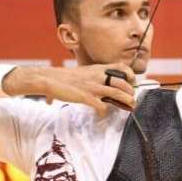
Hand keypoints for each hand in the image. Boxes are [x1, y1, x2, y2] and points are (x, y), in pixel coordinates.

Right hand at [3, 64, 136, 116]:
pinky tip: (103, 114)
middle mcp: (98, 76)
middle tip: (132, 99)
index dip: (129, 74)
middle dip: (130, 91)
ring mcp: (93, 86)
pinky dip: (104, 111)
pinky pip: (101, 105)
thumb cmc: (64, 77)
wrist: (50, 79)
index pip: (120, 67)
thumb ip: (92, 77)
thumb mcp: (83, 73)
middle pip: (122, 82)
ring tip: (130, 105)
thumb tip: (98, 84)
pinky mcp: (86, 97)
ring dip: (126, 100)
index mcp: (97, 69)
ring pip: (117, 92)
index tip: (132, 81)